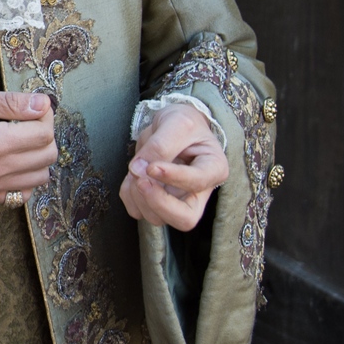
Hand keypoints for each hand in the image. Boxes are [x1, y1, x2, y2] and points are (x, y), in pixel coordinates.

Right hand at [0, 88, 56, 204]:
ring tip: (19, 141)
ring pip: (41, 176)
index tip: (33, 107)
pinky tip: (11, 162)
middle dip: (44, 134)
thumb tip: (44, 104)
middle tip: (26, 122)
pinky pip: (23, 193)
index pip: (45, 132)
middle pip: (48, 155)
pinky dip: (26, 178)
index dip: (44, 115)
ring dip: (38, 157)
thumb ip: (11, 102)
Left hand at [119, 103, 228, 229]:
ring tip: (136, 167)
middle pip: (184, 220)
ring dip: (138, 194)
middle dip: (157, 203)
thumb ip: (161, 145)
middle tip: (141, 180)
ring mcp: (177, 202)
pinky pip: (137, 211)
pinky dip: (128, 194)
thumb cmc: (184, 124)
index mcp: (214, 169)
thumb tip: (139, 169)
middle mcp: (198, 192)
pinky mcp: (156, 203)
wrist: (173, 126)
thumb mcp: (177, 123)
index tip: (152, 166)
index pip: (197, 183)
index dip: (173, 178)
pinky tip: (133, 175)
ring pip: (156, 218)